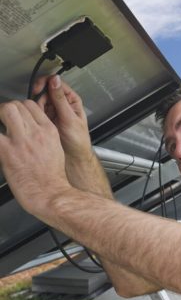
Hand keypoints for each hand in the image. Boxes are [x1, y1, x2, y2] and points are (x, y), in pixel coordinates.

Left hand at [0, 100, 71, 216]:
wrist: (51, 194)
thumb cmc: (53, 178)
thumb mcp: (56, 151)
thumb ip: (44, 137)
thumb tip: (32, 132)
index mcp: (49, 131)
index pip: (31, 105)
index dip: (20, 108)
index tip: (16, 116)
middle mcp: (36, 132)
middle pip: (17, 105)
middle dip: (7, 111)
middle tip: (3, 121)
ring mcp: (22, 141)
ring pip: (6, 111)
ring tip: (0, 129)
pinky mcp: (7, 152)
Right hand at [33, 75, 91, 160]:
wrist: (74, 157)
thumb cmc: (78, 140)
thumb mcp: (69, 118)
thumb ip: (61, 100)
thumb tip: (55, 80)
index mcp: (72, 100)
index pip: (57, 83)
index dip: (46, 83)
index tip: (38, 89)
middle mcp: (62, 104)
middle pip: (45, 91)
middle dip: (40, 98)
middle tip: (39, 108)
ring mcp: (54, 111)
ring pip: (40, 101)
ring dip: (37, 108)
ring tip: (43, 119)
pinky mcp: (47, 119)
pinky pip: (37, 112)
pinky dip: (35, 115)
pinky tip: (40, 122)